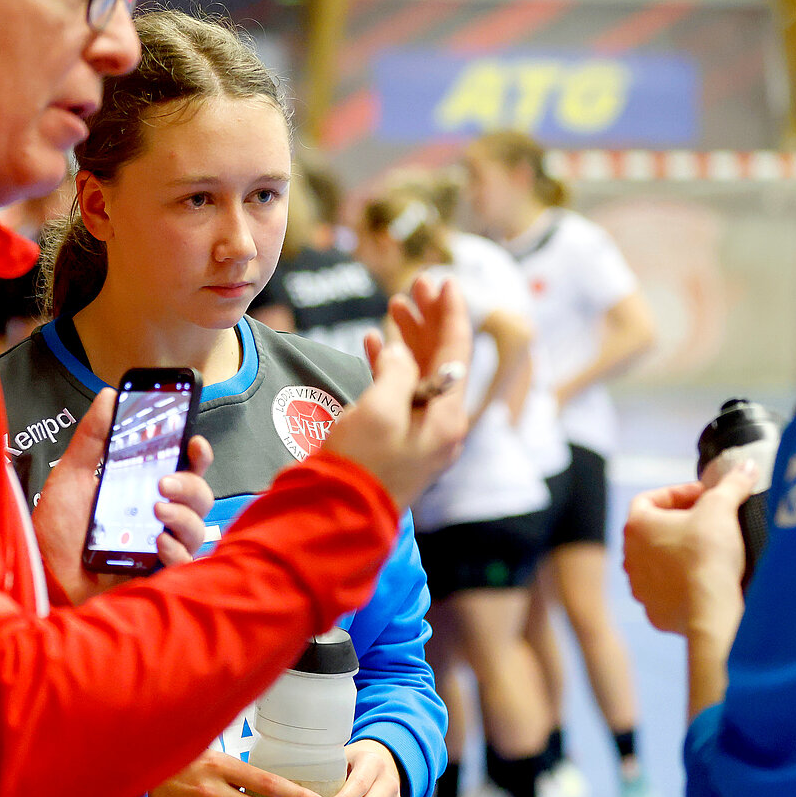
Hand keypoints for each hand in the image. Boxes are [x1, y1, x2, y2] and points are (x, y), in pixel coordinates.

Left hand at [31, 389, 214, 605]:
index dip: (198, 454)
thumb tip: (109, 396)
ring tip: (157, 513)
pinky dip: (178, 550)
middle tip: (162, 483)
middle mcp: (158, 515)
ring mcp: (160, 545)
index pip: (186, 468)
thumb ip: (93, 436)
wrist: (42, 574)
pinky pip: (187, 561)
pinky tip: (159, 545)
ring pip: (199, 527)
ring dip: (184, 516)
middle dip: (190, 484)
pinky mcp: (156, 574)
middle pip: (200, 495)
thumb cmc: (56, 529)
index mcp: (143, 488)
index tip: (194, 443)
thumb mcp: (72, 474)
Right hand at [323, 275, 471, 510]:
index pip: (458, 353)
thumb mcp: (380, 409)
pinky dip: (388, 365)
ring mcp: (420, 435)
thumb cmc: (359, 465)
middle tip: (416, 285)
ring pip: (422, 373)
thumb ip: (396, 372)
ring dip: (410, 337)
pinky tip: (372, 343)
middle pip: (443, 360)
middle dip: (430, 319)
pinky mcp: (397, 442)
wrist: (337, 516)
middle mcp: (441, 425)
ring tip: (395, 304)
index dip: (452, 313)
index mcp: (448, 417)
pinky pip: (401, 394)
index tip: (447, 280)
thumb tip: (397, 354)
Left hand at [622, 463, 755, 636]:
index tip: (704, 496)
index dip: (678, 493)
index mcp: (636, 526)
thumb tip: (748, 466)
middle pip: (652, 531)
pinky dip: (684, 583)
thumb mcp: (723, 507)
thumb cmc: (708, 554)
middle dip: (680, 523)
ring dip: (679, 554)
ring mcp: (640, 587)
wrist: (711, 611)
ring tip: (709, 552)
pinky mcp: (655, 612)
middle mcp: (630, 557)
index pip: (649, 499)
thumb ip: (732, 484)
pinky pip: (668, 591)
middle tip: (709, 521)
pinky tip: (707, 581)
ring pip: (658, 563)